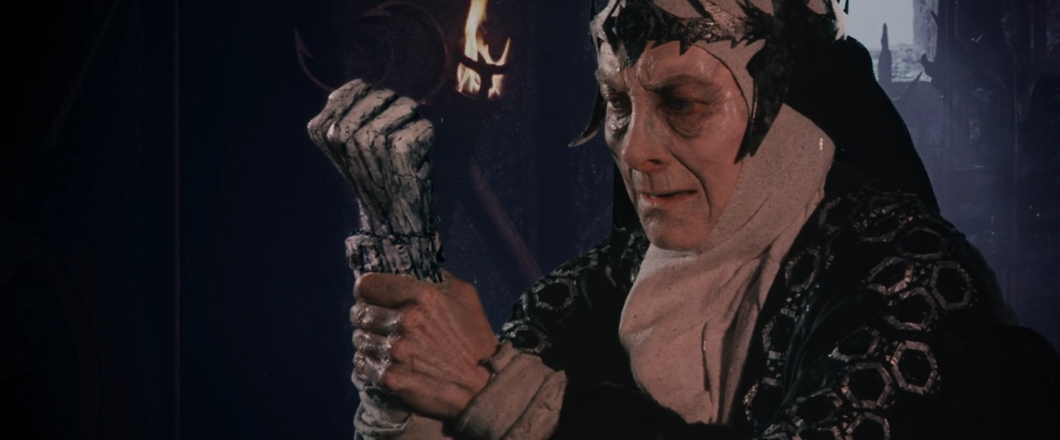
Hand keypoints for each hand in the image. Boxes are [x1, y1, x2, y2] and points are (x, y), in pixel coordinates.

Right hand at [307, 79, 434, 234]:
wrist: (390, 219)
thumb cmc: (376, 174)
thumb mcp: (349, 142)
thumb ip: (350, 111)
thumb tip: (366, 87)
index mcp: (322, 128)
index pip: (360, 86)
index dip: (377, 103)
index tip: (375, 131)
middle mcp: (341, 132)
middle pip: (385, 93)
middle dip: (398, 112)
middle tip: (393, 145)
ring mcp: (368, 140)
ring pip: (406, 105)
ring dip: (413, 125)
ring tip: (403, 152)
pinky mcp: (398, 149)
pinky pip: (423, 125)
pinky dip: (426, 138)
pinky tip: (415, 159)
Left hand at [351, 271, 498, 419]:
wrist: (483, 388)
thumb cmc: (476, 340)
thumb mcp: (466, 297)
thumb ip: (440, 278)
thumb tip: (419, 268)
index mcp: (420, 296)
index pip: (366, 285)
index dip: (367, 291)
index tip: (371, 298)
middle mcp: (404, 321)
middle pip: (359, 313)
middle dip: (366, 317)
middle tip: (378, 324)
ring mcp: (395, 351)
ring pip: (359, 339)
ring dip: (368, 341)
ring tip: (384, 345)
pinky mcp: (390, 377)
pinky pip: (362, 363)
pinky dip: (368, 362)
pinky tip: (384, 363)